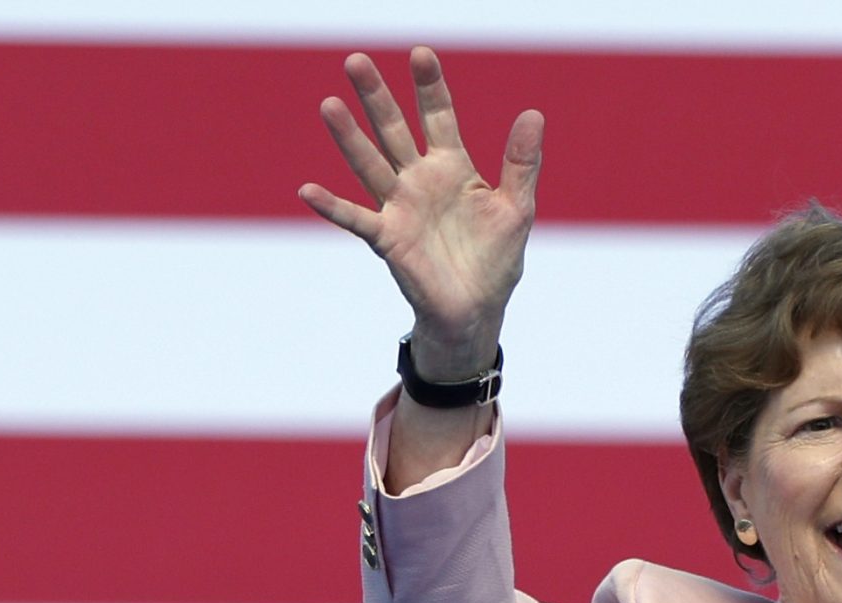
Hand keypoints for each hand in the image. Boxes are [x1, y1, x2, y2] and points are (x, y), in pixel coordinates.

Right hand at [298, 47, 542, 373]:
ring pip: (370, 164)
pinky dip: (332, 207)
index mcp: (452, 167)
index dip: (429, 87)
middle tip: (356, 60)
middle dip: (376, 97)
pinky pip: (356, 219)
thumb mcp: (516, 208)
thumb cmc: (494, 260)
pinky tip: (308, 190)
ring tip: (330, 105)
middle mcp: (419, 180)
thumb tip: (533, 113)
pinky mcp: (388, 239)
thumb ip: (521, 163)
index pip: (437, 116)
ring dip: (349, 138)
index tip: (421, 53)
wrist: (477, 311)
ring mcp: (399, 207)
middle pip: (393, 130)